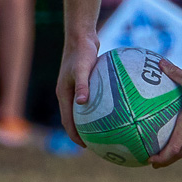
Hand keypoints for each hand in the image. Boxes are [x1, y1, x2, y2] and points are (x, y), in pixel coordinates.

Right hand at [56, 32, 100, 147]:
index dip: (75, 135)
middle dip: (84, 133)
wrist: (81, 35)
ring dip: (92, 122)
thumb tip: (82, 103)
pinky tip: (117, 110)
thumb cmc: (82, 51)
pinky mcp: (85, 82)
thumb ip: (82, 84)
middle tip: (99, 145)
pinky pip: (94, 99)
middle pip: (74, 119)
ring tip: (108, 132)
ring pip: (84, 111)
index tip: (87, 146)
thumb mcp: (82, 68)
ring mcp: (76, 88)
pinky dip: (101, 107)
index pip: (67, 121)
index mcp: (64, 94)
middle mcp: (68, 94)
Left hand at [148, 62, 181, 167]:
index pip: (174, 148)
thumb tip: (160, 63)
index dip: (161, 158)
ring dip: (174, 153)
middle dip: (164, 161)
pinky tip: (179, 135)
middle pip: (178, 154)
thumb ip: (175, 73)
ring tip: (162, 152)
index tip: (148, 160)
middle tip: (151, 162)